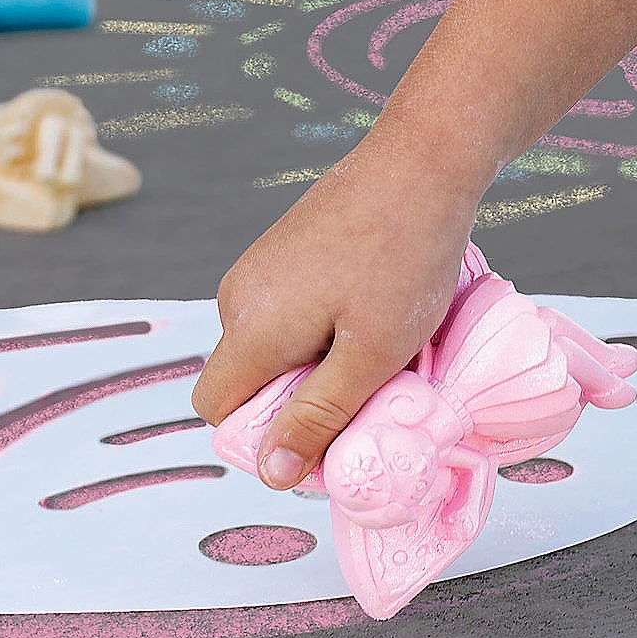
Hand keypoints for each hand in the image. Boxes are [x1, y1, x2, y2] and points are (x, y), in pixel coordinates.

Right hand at [192, 126, 478, 489]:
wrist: (420, 163)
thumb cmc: (404, 259)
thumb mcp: (372, 354)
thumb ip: (318, 416)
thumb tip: (273, 474)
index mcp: (249, 327)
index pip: (216, 409)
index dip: (260, 436)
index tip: (322, 432)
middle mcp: (236, 297)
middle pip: (241, 379)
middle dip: (292, 400)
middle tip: (363, 391)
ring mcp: (254, 270)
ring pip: (264, 347)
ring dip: (309, 364)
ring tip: (373, 345)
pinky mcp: (278, 253)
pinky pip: (279, 315)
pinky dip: (314, 330)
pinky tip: (366, 311)